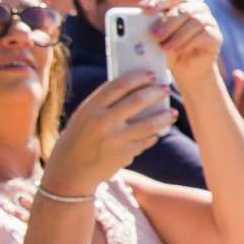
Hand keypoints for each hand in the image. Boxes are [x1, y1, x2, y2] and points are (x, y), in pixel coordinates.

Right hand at [40, 72, 176, 195]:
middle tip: (165, 89)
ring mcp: (116, 139)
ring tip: (172, 112)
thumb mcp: (84, 116)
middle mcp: (103, 122)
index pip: (118, 85)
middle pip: (137, 101)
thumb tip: (136, 89)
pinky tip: (156, 132)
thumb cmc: (79, 137)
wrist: (71, 170)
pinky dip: (152, 135)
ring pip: (149, 124)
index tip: (151, 74)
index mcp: (91, 108)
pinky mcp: (125, 154)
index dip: (138, 78)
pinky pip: (145, 141)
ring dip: (164, 117)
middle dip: (155, 92)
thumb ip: (105, 103)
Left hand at [140, 0, 222, 93]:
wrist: (187, 68)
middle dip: (166, 22)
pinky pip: (202, 35)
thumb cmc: (169, 48)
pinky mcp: (215, 35)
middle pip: (181, 9)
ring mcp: (208, 20)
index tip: (144, 9)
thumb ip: (150, 27)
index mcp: (179, 1)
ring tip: (164, 48)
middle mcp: (196, 7)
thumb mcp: (156, 36)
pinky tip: (178, 51)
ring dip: (177, 35)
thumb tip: (138, 26)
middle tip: (154, 35)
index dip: (157, 0)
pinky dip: (188, 43)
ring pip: (194, 21)